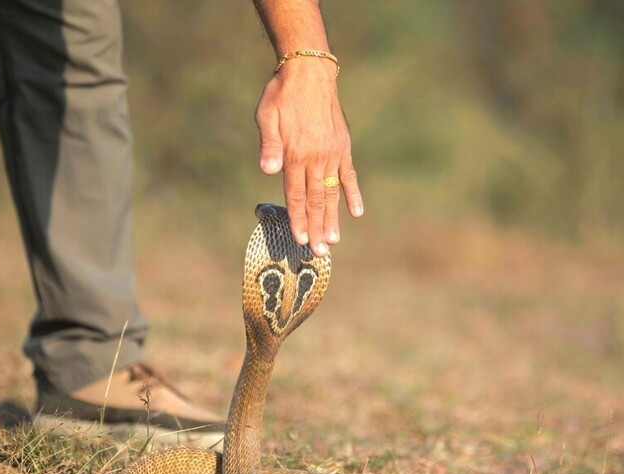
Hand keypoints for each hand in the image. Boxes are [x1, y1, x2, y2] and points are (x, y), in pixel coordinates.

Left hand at [255, 61, 362, 256]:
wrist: (310, 72)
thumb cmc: (281, 94)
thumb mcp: (267, 115)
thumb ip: (269, 144)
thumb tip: (268, 170)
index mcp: (296, 154)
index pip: (296, 195)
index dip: (298, 219)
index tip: (300, 240)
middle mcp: (317, 158)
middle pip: (316, 200)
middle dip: (316, 228)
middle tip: (318, 253)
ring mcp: (333, 154)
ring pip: (333, 193)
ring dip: (332, 218)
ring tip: (332, 241)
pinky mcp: (343, 146)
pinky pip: (349, 175)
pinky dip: (353, 194)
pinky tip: (356, 212)